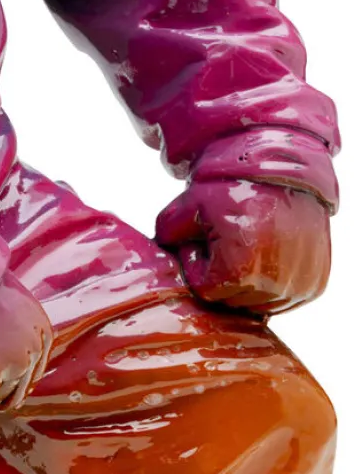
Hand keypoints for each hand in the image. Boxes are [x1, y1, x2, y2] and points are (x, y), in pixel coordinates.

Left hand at [156, 178, 330, 314]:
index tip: (207, 235)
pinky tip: (270, 253)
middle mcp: (274, 286)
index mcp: (240, 272)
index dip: (199, 261)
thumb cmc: (233, 187)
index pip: (205, 289)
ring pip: (258, 303)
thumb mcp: (187, 207)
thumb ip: (164, 235)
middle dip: (222, 272)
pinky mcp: (315, 284)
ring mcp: (299, 287)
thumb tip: (158, 256)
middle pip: (231, 300)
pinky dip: (274, 281)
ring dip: (248, 279)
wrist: (284, 170)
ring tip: (250, 241)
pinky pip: (285, 297)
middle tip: (227, 237)